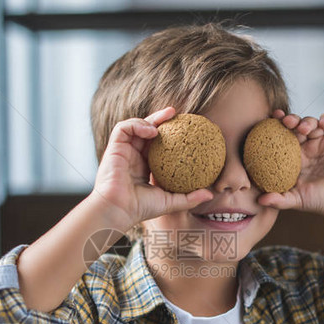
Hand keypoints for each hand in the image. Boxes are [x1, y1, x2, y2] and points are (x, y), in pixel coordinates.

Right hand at [91, 107, 212, 229]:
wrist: (118, 210)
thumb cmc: (140, 209)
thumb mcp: (170, 202)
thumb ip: (189, 197)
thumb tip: (210, 194)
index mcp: (144, 166)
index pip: (157, 145)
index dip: (170, 135)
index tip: (186, 129)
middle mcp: (133, 156)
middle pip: (147, 131)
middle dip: (161, 119)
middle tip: (176, 113)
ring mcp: (123, 151)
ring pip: (135, 126)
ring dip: (150, 119)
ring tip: (167, 117)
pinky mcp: (113, 148)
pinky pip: (124, 128)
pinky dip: (137, 124)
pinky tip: (151, 130)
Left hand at [257, 111, 323, 215]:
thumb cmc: (317, 200)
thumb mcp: (295, 200)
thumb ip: (278, 199)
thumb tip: (260, 201)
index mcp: (292, 157)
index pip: (280, 137)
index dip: (272, 128)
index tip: (265, 122)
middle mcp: (305, 147)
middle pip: (294, 126)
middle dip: (289, 120)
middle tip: (285, 121)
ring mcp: (320, 141)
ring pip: (311, 122)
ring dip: (306, 121)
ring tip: (304, 128)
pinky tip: (323, 123)